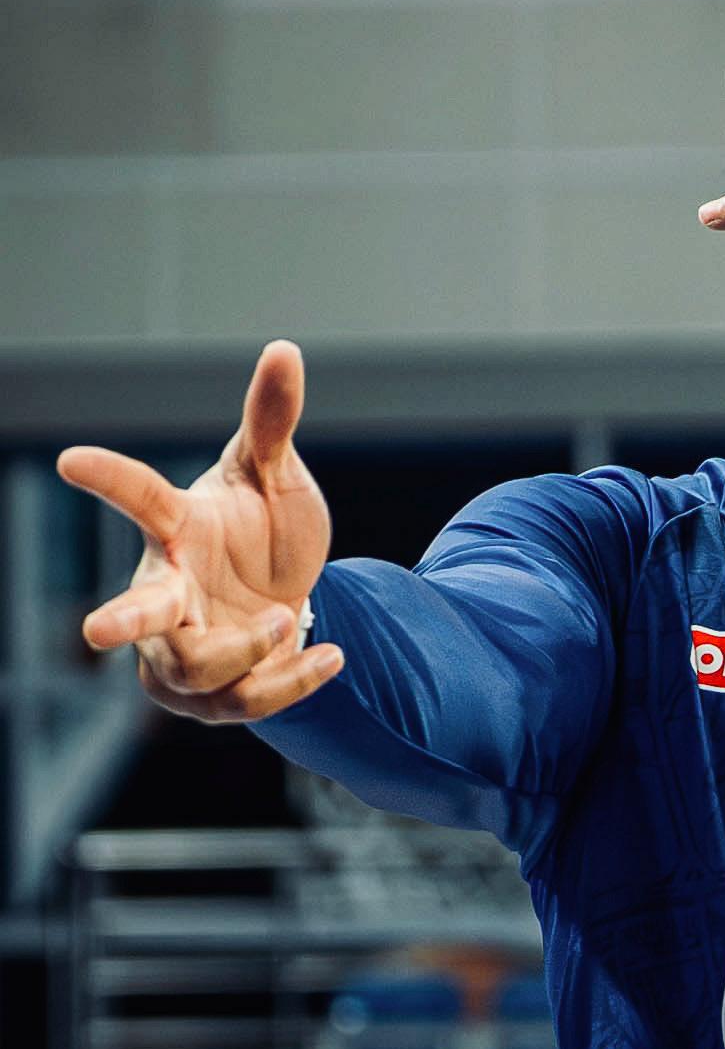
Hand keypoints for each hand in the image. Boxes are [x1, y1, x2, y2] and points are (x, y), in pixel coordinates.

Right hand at [56, 340, 343, 722]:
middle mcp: (169, 590)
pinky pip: (244, 700)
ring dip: (249, 649)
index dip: (108, 478)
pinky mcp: (211, 696)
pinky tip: (329, 656)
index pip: (138, 497)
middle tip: (95, 631)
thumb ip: (272, 421)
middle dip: (120, 622)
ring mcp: (183, 648)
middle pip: (140, 612)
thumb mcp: (277, 474)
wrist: (289, 594)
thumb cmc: (265, 529)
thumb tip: (284, 348)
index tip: (70, 458)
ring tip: (287, 617)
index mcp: (177, 528)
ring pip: (197, 669)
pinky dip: (292, 681)